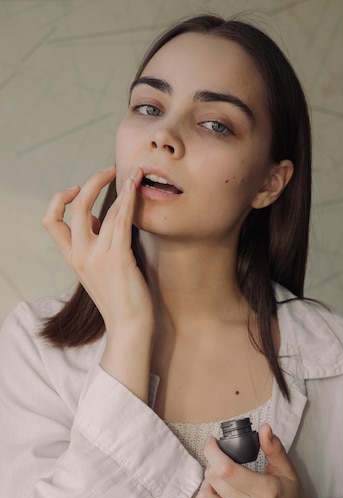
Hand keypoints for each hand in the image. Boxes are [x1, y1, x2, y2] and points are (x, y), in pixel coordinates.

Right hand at [42, 166, 153, 333]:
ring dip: (120, 186)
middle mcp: (80, 256)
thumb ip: (94, 246)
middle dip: (92, 183)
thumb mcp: (98, 271)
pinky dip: (128, 199)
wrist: (129, 326)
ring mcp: (97, 256)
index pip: (51, 221)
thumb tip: (97, 219)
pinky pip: (120, 220)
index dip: (60, 200)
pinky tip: (136, 186)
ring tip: (135, 173)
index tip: (77, 189)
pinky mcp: (117, 258)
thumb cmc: (120, 300)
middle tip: (110, 170)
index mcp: (72, 259)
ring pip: (103, 210)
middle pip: (74, 207)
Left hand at [196, 423, 316, 497]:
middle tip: (222, 464)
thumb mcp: (286, 470)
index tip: (212, 443)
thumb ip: (273, 448)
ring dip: (208, 486)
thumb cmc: (289, 497)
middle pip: (213, 481)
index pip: (226, 470)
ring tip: (221, 483)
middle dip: (213, 466)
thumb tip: (264, 428)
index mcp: (266, 493)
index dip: (213, 452)